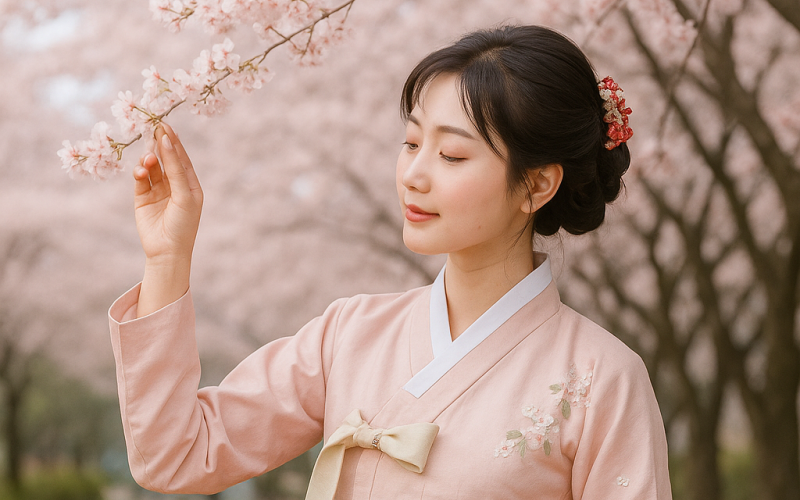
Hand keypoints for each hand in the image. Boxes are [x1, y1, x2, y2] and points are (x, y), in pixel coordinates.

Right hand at [133, 124, 202, 316]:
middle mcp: (174, 185)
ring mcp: (157, 191)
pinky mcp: (142, 198)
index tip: (165, 126)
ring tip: (148, 159)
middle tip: (152, 129)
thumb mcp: (184, 195)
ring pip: (151, 168)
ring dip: (149, 161)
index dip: (174, 142)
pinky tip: (141, 171)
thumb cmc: (183, 224)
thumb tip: (166, 143)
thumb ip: (175, 169)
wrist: (168, 251)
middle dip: (159, 145)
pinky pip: (140, 180)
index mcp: (190, 184)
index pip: (181, 158)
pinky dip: (139, 173)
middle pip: (165, 159)